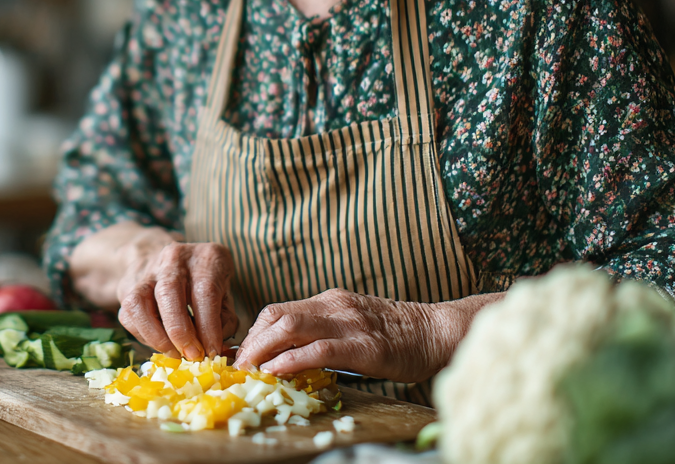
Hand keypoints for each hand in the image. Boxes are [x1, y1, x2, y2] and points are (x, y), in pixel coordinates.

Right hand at [116, 240, 238, 360]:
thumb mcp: (226, 294)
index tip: (211, 351)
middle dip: (180, 331)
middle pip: (169, 292)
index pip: (205, 291)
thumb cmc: (206, 284)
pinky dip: (144, 336)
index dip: (208, 326)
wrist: (170, 262)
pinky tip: (161, 343)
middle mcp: (174, 258)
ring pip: (140, 303)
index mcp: (206, 257)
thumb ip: (224, 319)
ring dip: (157, 336)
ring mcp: (147, 271)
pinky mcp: (128, 287)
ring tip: (174, 353)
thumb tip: (215, 348)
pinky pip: (129, 315)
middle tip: (192, 355)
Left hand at [235, 288, 448, 382]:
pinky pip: (318, 349)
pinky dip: (290, 360)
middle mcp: (334, 306)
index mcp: (329, 301)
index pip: (277, 311)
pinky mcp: (364, 347)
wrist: (437, 332)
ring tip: (249, 371)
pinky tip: (276, 372)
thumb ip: (325, 335)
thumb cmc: (398, 336)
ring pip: (289, 326)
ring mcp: (348, 324)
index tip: (240, 356)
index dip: (252, 334)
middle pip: (275, 315)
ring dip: (261, 350)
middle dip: (249, 342)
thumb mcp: (353, 327)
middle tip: (237, 367)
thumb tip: (288, 358)